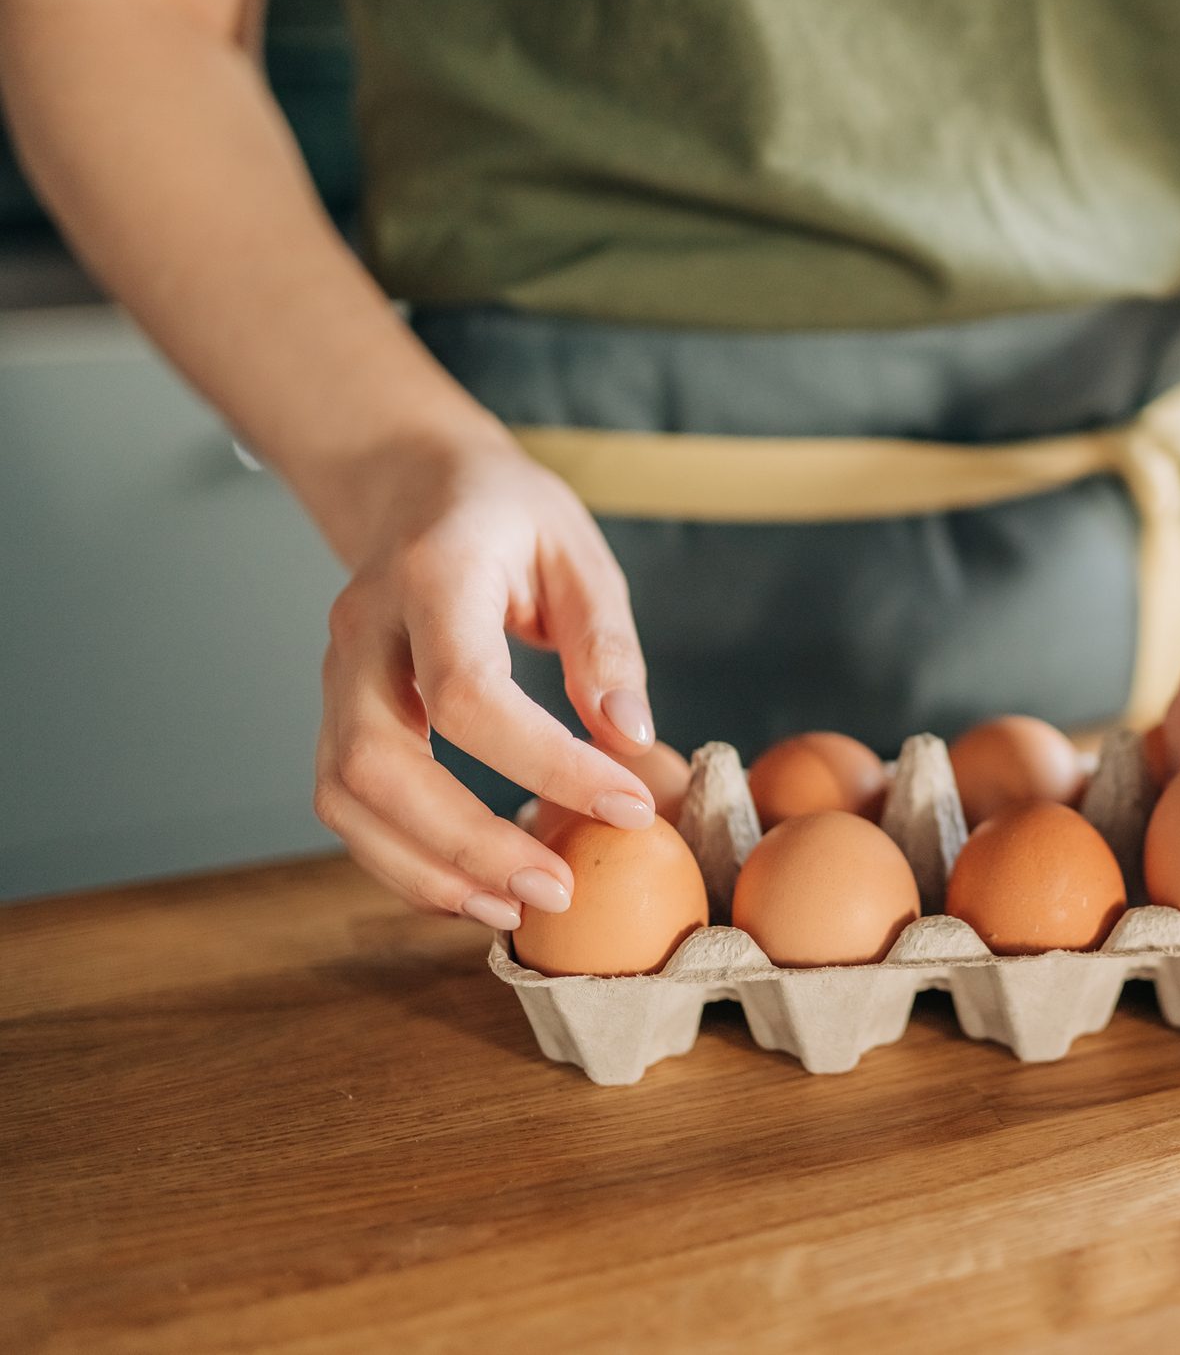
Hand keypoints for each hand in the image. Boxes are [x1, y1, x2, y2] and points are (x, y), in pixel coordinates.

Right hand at [310, 431, 660, 927]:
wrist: (412, 483)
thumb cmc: (504, 513)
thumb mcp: (577, 549)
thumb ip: (605, 641)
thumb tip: (632, 737)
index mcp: (432, 576)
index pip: (470, 692)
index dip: (547, 763)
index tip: (628, 805)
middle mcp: (363, 630)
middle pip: (379, 760)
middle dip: (466, 842)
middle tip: (556, 889)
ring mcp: (335, 674)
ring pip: (344, 795)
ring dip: (425, 868)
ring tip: (515, 909)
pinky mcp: (335, 713)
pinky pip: (347, 804)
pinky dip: (404, 860)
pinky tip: (474, 888)